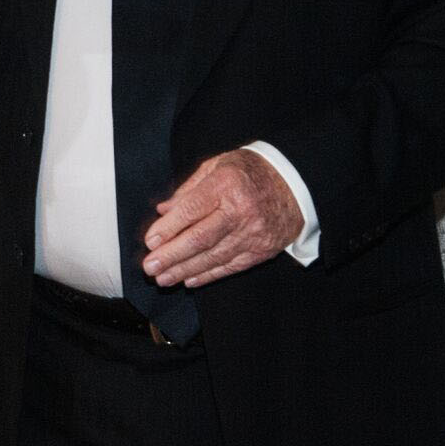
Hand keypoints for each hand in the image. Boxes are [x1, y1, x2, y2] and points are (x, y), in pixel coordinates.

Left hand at [143, 149, 304, 287]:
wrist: (295, 183)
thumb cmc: (249, 171)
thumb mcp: (217, 166)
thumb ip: (189, 189)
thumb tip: (164, 211)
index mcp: (226, 184)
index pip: (192, 210)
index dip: (168, 228)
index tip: (150, 242)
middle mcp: (240, 211)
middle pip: (200, 238)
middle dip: (172, 256)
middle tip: (150, 267)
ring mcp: (253, 233)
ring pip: (214, 256)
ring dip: (185, 270)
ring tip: (163, 278)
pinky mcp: (262, 250)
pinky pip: (231, 266)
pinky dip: (209, 275)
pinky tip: (189, 279)